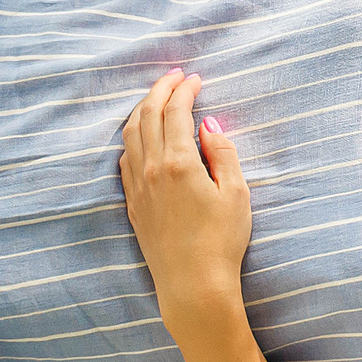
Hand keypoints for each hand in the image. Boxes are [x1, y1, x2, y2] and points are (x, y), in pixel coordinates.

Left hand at [119, 69, 251, 314]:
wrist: (193, 285)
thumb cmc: (221, 241)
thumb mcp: (236, 194)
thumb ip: (223, 154)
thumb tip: (209, 125)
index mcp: (178, 163)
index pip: (175, 112)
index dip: (184, 90)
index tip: (195, 79)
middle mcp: (151, 169)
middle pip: (147, 115)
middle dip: (160, 90)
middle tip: (174, 77)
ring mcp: (138, 187)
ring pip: (130, 134)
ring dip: (142, 109)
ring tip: (156, 98)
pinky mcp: (133, 204)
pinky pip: (125, 158)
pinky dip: (132, 137)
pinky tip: (141, 136)